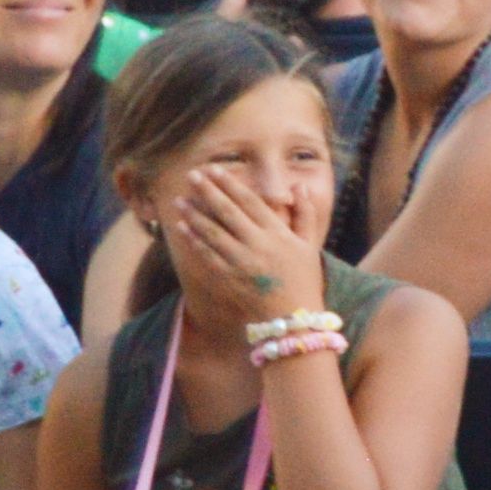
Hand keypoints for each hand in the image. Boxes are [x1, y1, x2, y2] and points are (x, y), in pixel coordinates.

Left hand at [158, 161, 329, 323]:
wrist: (293, 319)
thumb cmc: (304, 280)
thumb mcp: (310, 246)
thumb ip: (305, 215)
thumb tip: (300, 187)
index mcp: (279, 234)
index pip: (250, 202)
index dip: (231, 184)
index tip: (214, 170)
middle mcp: (260, 245)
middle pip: (228, 211)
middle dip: (208, 191)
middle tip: (191, 175)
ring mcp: (243, 262)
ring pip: (213, 232)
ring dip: (194, 214)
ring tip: (180, 200)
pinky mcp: (229, 278)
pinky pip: (207, 255)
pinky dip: (194, 240)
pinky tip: (182, 227)